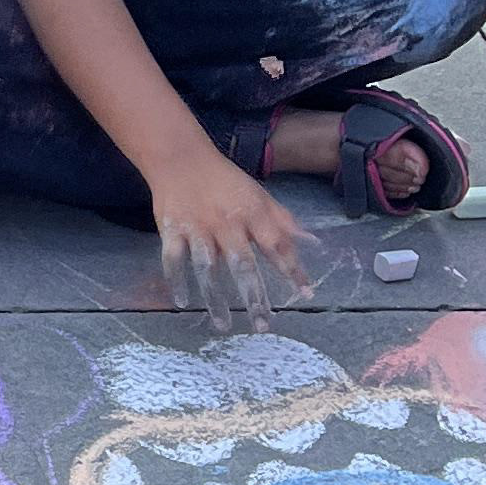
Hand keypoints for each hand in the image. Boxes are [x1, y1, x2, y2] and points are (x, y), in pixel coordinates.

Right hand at [146, 153, 315, 321]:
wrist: (180, 158)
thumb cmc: (225, 181)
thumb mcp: (259, 195)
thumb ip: (283, 221)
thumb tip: (313, 242)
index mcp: (252, 213)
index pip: (277, 245)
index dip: (292, 270)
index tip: (306, 295)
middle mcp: (227, 224)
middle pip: (243, 265)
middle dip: (254, 297)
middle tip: (263, 325)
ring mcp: (198, 228)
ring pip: (208, 269)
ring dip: (215, 299)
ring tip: (223, 326)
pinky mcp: (172, 230)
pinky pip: (173, 259)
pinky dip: (176, 281)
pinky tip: (183, 303)